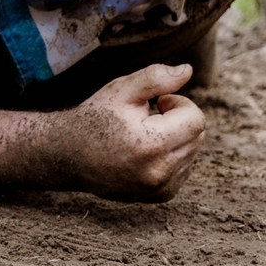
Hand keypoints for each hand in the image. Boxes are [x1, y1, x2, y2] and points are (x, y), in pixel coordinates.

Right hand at [50, 63, 205, 201]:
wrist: (68, 156)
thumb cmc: (96, 118)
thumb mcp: (122, 89)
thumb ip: (157, 77)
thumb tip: (188, 70)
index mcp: (152, 146)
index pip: (196, 119)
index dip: (178, 103)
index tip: (158, 102)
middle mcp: (159, 173)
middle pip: (197, 136)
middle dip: (179, 120)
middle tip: (149, 116)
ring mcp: (160, 189)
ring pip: (192, 151)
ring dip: (176, 138)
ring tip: (144, 134)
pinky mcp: (160, 196)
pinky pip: (183, 168)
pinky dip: (172, 155)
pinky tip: (146, 151)